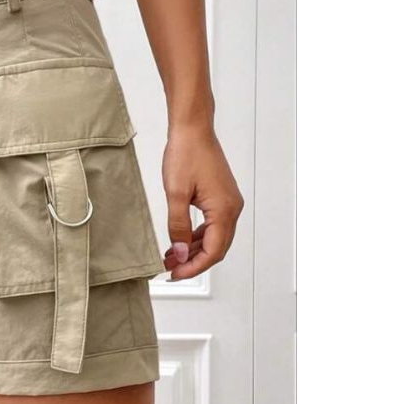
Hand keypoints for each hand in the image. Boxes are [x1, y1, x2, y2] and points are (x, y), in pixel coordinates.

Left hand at [162, 125, 243, 279]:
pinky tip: (179, 240)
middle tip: (170, 268)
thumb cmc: (185, 154)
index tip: (175, 274)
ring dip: (193, 249)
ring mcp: (228, 202)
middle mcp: (232, 208)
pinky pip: (212, 224)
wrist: (192, 129)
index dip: (194, 267)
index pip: (213, 251)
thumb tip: (180, 252)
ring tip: (171, 256)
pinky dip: (196, 235)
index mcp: (224, 210)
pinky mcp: (221, 197)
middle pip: (216, 248)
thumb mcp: (175, 194)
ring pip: (214, 237)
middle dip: (193, 261)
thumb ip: (177, 226)